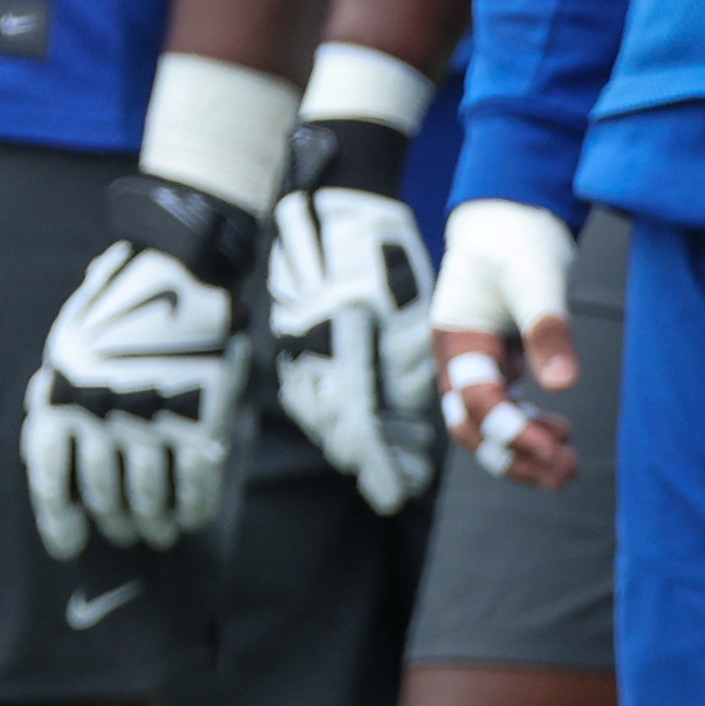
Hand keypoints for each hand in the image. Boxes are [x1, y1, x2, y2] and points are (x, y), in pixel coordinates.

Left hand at [22, 202, 254, 560]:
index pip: (52, 481)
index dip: (60, 522)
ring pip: (148, 499)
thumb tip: (48, 433)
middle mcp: (101, 418)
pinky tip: (192, 517)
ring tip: (158, 533)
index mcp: (62, 399)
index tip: (70, 544)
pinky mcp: (199, 419)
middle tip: (126, 533)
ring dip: (153, 523)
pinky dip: (192, 508)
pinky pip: (194, 484)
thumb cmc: (118, 303)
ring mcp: (152, 421)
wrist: (179, 267)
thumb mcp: (70, 342)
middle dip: (115, 523)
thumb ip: (60, 391)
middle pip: (104, 497)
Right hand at [269, 172, 436, 516]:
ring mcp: (294, 353)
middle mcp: (309, 365)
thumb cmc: (381, 261)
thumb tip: (412, 424)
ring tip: (389, 453)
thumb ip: (408, 377)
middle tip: (404, 478)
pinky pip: (311, 390)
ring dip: (357, 438)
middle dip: (374, 459)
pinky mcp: (291, 342)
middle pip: (340, 432)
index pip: (361, 434)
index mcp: (340, 362)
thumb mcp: (407, 319)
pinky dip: (337, 411)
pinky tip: (360, 416)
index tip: (398, 494)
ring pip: (324, 414)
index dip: (381, 468)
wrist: (333, 211)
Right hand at [428, 196, 583, 490]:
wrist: (511, 213)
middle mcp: (459, 357)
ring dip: (525, 450)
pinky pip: (508, 408)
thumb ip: (548, 329)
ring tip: (568, 468)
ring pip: (490, 424)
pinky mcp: (499, 360)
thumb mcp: (536, 279)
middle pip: (474, 427)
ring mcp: (476, 362)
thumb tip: (565, 383)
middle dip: (515, 456)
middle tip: (563, 475)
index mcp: (456, 339)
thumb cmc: (516, 238)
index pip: (478, 402)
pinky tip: (563, 433)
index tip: (552, 450)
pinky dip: (531, 426)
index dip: (511, 431)